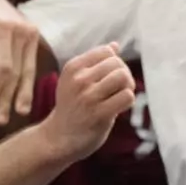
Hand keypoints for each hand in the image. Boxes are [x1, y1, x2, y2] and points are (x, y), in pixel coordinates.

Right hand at [0, 0, 40, 126]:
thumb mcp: (7, 31)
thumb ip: (13, 52)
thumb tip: (13, 83)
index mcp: (31, 35)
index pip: (30, 70)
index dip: (25, 93)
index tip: (21, 113)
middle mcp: (23, 31)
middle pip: (16, 73)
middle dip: (8, 99)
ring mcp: (6, 28)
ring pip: (1, 69)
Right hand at [42, 44, 135, 160]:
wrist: (57, 139)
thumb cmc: (71, 107)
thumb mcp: (75, 80)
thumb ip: (95, 63)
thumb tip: (115, 45)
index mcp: (73, 67)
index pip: (107, 51)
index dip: (115, 62)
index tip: (110, 76)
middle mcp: (79, 80)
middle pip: (117, 64)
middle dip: (124, 74)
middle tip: (118, 88)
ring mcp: (89, 97)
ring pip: (123, 77)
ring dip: (128, 86)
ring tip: (120, 95)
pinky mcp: (99, 114)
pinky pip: (127, 96)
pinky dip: (128, 101)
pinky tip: (119, 107)